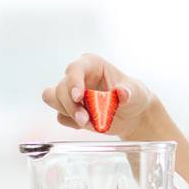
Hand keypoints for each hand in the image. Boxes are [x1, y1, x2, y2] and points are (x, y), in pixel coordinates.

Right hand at [41, 53, 157, 136]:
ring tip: (87, 122)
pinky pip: (61, 117)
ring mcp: (70, 93)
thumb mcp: (136, 92)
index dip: (74, 82)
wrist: (132, 114)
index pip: (75, 68)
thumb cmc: (133, 95)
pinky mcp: (69, 109)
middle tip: (86, 119)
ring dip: (67, 112)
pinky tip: (90, 124)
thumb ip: (128, 92)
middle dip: (71, 105)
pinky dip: (73, 123)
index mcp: (91, 64)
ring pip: (52, 98)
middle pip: (60, 87)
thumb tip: (122, 92)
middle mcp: (77, 76)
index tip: (79, 97)